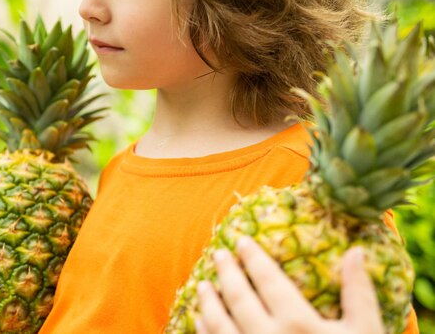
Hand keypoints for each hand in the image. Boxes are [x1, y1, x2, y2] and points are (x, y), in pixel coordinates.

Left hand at [195, 237, 384, 333]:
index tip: (241, 240)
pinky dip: (203, 331)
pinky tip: (199, 320)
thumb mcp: (366, 332)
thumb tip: (355, 251)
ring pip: (218, 323)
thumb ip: (358, 292)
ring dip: (208, 301)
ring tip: (202, 284)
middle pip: (238, 296)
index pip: (268, 279)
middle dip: (226, 271)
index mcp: (298, 323)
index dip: (253, 256)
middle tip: (217, 253)